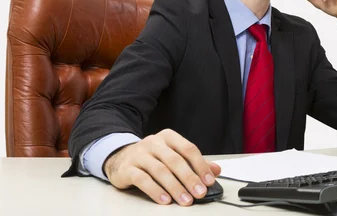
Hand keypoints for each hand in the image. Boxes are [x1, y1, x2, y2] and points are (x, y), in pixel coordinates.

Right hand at [103, 129, 221, 205]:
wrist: (120, 157)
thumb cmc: (151, 157)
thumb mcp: (172, 155)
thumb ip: (194, 162)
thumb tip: (216, 170)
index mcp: (168, 137)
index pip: (188, 149)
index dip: (200, 165)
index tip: (209, 180)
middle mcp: (153, 143)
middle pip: (175, 160)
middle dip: (190, 178)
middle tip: (200, 193)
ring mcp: (139, 154)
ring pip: (160, 171)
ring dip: (175, 187)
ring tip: (185, 200)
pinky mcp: (127, 168)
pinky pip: (143, 179)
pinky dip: (156, 191)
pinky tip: (165, 200)